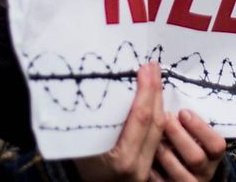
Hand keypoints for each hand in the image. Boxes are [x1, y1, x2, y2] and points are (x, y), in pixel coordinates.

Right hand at [74, 62, 166, 181]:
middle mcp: (137, 166)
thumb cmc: (76, 165)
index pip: (141, 118)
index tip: (145, 68)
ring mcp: (145, 170)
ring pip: (159, 130)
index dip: (146, 90)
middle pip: (155, 123)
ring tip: (156, 78)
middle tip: (154, 66)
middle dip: (156, 91)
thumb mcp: (80, 144)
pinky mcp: (147, 169)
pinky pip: (157, 138)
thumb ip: (94, 121)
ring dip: (159, 101)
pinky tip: (154, 101)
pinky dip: (157, 116)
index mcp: (121, 159)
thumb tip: (99, 83)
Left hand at [155, 109, 225, 181]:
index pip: (216, 145)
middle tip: (164, 119)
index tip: (183, 112)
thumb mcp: (192, 134)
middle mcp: (205, 173)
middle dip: (178, 135)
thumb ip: (186, 124)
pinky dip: (153, 170)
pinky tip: (146, 155)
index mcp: (213, 156)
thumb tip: (168, 109)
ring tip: (153, 136)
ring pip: (179, 173)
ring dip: (164, 152)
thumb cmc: (183, 142)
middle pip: (196, 158)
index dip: (200, 128)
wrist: (176, 169)